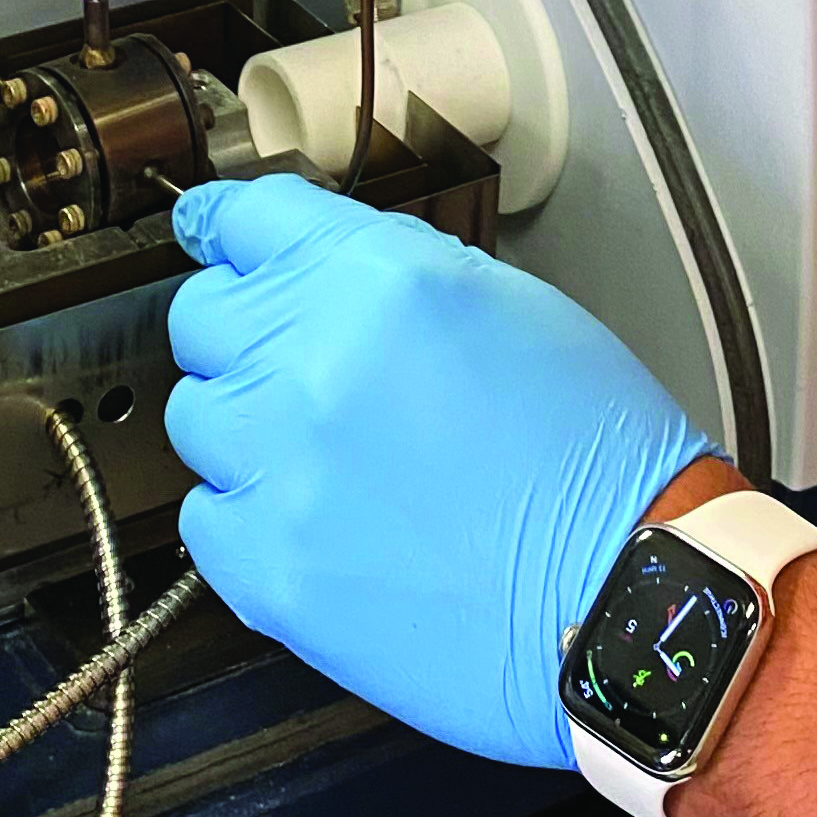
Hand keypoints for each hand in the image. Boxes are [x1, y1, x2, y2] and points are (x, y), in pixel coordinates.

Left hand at [163, 174, 709, 766]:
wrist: (622, 597)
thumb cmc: (593, 457)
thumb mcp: (511, 306)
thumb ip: (392, 270)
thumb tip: (323, 260)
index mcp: (376, 280)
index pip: (244, 219)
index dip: (231, 231)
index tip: (220, 241)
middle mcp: (310, 361)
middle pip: (202, 314)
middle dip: (244, 330)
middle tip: (302, 369)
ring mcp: (278, 468)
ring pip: (195, 415)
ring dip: (245, 424)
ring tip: (328, 457)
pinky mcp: (267, 567)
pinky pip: (207, 517)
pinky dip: (249, 514)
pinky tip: (322, 520)